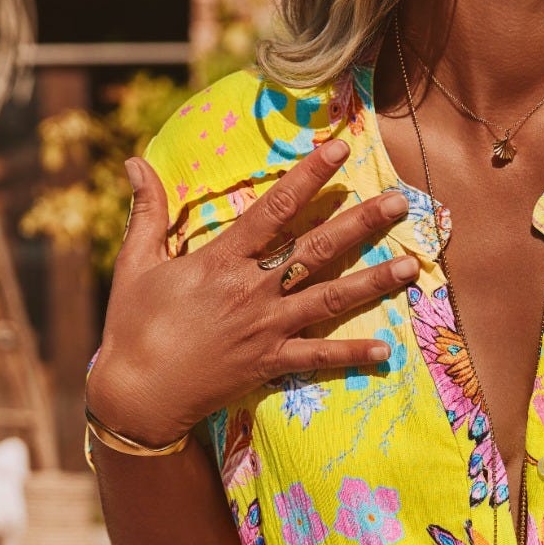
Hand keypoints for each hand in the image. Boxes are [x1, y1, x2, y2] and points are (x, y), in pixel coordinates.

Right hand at [89, 138, 418, 448]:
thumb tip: (133, 163)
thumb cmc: (133, 325)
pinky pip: (318, 357)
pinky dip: (352, 354)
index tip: (340, 150)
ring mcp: (265, 328)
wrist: (136, 395)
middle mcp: (251, 290)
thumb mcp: (135, 263)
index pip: (274, 209)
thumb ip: (148, 212)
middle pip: (316, 249)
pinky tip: (386, 350)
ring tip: (410, 265)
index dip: (308, 176)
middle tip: (399, 202)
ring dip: (372, 282)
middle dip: (360, 223)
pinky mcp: (269, 363)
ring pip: (329, 298)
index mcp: (221, 260)